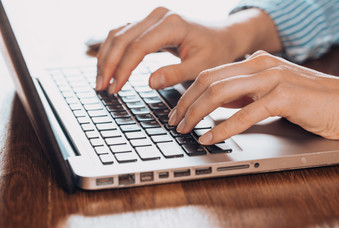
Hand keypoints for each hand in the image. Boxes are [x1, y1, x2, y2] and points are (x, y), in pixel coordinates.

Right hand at [95, 7, 280, 92]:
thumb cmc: (216, 51)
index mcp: (172, 24)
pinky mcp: (149, 23)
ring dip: (106, 57)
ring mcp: (152, 17)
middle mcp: (158, 15)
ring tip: (102, 80)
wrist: (223, 36)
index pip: (138, 48)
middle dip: (108, 64)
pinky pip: (124, 34)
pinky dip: (113, 51)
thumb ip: (176, 74)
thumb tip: (150, 83)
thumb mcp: (200, 67)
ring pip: (118, 34)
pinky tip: (109, 67)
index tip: (115, 89)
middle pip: (122, 38)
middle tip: (102, 88)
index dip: (122, 70)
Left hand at [169, 51, 338, 143]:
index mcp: (255, 62)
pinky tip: (210, 137)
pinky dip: (223, 126)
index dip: (188, 93)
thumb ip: (246, 94)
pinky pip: (245, 113)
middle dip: (186, 103)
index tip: (177, 111)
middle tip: (174, 122)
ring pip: (221, 93)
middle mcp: (260, 65)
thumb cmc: (311, 101)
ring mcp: (272, 78)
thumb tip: (219, 104)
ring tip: (185, 129)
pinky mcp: (285, 96)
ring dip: (197, 113)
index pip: (210, 74)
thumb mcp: (271, 92)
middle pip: (209, 81)